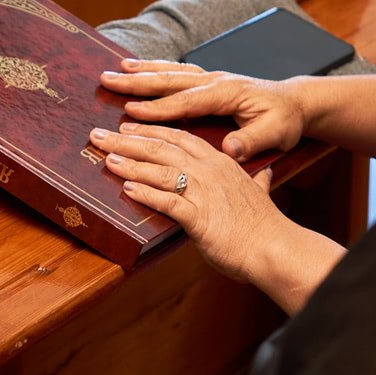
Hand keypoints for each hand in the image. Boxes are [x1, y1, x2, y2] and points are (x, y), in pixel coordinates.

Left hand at [89, 122, 286, 281]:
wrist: (275, 248)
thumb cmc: (264, 225)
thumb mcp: (260, 193)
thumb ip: (258, 180)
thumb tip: (264, 174)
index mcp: (221, 162)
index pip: (179, 137)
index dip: (151, 130)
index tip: (127, 125)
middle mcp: (210, 171)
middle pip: (162, 148)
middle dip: (127, 140)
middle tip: (100, 134)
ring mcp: (204, 192)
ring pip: (159, 170)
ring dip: (129, 163)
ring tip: (106, 158)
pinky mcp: (199, 217)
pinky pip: (166, 201)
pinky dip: (144, 194)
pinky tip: (126, 190)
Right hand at [100, 59, 306, 160]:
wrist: (296, 103)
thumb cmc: (286, 120)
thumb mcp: (277, 134)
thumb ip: (253, 141)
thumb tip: (231, 149)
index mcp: (227, 93)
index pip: (187, 102)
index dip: (158, 108)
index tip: (131, 113)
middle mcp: (215, 80)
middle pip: (171, 80)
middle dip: (138, 81)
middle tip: (108, 79)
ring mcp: (211, 78)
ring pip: (171, 72)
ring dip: (143, 70)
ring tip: (117, 69)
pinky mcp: (209, 81)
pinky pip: (178, 73)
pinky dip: (157, 69)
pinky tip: (140, 70)